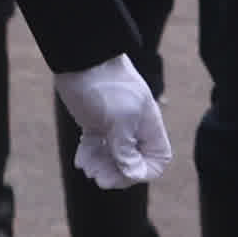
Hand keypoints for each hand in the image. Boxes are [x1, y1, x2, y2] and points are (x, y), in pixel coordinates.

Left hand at [58, 54, 172, 189]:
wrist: (81, 60)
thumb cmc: (105, 88)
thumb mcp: (118, 121)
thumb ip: (126, 149)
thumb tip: (133, 174)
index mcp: (147, 127)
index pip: (156, 160)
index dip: (142, 172)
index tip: (122, 172)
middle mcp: (133, 128)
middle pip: (133, 162)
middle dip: (116, 172)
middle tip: (98, 175)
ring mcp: (113, 124)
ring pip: (112, 156)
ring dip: (101, 165)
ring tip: (87, 166)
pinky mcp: (95, 121)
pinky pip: (96, 146)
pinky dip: (89, 155)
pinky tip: (80, 159)